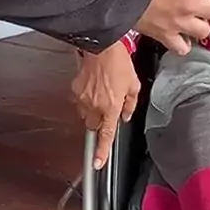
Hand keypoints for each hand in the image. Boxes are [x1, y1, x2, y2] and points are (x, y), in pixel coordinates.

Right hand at [71, 42, 139, 169]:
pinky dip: (86, 96)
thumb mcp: (134, 83)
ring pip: (86, 113)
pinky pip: (80, 99)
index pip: (106, 135)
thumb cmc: (119, 62)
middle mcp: (95, 106)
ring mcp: (83, 98)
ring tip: (102, 90)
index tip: (97, 163)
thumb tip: (126, 115)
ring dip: (93, 108)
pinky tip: (94, 83)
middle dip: (99, 121)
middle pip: (93, 125)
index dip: (101, 151)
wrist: (101, 46)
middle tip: (107, 106)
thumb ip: (131, 103)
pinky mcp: (75, 89)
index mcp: (111, 107)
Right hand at [136, 0, 209, 54]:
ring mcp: (179, 23)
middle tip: (200, 3)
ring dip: (199, 26)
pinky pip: (181, 48)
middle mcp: (191, 5)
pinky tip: (178, 39)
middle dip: (208, 6)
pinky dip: (181, 44)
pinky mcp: (166, 36)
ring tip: (192, 22)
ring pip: (204, 31)